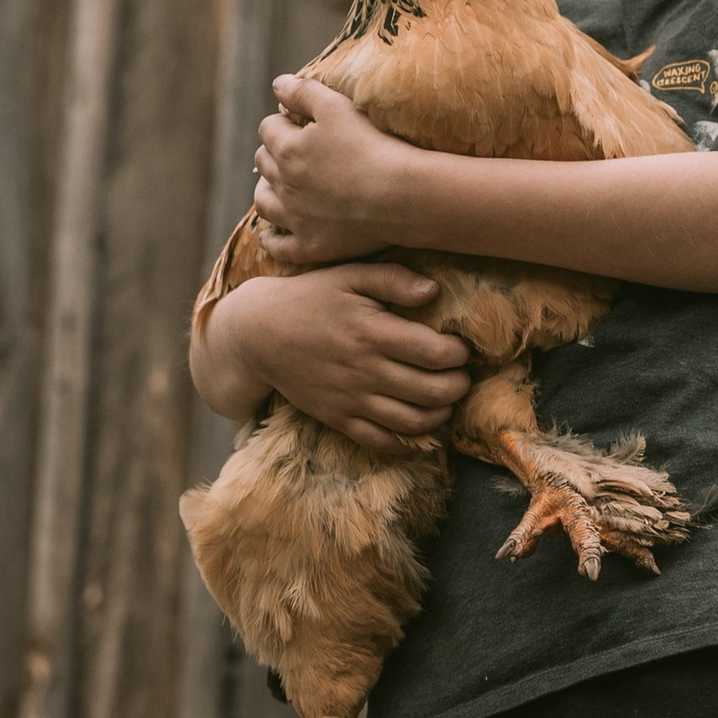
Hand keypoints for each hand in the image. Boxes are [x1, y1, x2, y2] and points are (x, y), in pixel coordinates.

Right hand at [207, 262, 469, 450]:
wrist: (257, 335)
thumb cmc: (308, 299)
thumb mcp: (347, 276)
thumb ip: (393, 279)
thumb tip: (434, 291)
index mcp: (372, 332)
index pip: (435, 353)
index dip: (459, 353)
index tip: (460, 346)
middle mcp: (365, 370)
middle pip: (432, 392)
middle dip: (458, 386)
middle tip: (460, 375)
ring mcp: (352, 400)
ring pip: (413, 422)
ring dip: (440, 414)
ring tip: (444, 399)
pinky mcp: (338, 419)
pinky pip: (381, 441)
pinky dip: (407, 441)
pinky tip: (416, 425)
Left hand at [252, 75, 413, 267]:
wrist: (397, 195)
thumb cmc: (370, 146)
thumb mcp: (336, 107)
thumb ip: (304, 91)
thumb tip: (277, 83)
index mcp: (287, 149)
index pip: (268, 128)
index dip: (281, 122)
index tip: (296, 124)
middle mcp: (283, 184)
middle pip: (263, 163)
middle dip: (272, 154)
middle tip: (290, 153)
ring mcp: (295, 218)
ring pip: (263, 202)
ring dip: (266, 191)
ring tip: (277, 188)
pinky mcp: (310, 245)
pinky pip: (278, 246)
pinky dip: (271, 239)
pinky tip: (271, 235)